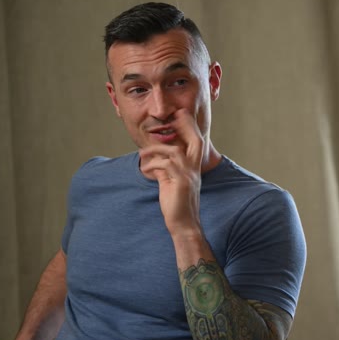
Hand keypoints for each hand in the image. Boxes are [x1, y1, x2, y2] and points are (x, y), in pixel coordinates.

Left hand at [140, 109, 203, 236]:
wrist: (183, 224)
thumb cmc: (176, 205)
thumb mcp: (172, 183)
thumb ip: (167, 169)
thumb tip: (156, 159)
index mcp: (194, 168)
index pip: (197, 142)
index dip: (190, 128)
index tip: (180, 115)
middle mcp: (194, 169)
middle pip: (196, 140)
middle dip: (185, 126)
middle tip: (172, 117)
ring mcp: (188, 175)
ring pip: (174, 151)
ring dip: (155, 150)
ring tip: (142, 153)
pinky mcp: (180, 183)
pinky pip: (164, 166)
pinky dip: (151, 165)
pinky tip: (145, 169)